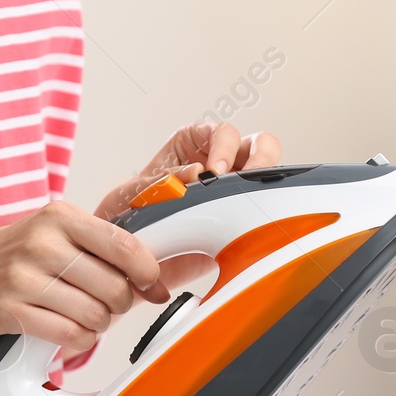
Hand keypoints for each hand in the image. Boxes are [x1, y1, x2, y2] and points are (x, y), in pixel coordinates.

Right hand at [0, 202, 169, 352]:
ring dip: (99, 324)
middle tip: (109, 302)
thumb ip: (101, 249)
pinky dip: (80, 339)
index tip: (151, 284)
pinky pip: (70, 335)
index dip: (147, 271)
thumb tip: (154, 281)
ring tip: (85, 316)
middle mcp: (41, 243)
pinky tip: (72, 331)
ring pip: (95, 314)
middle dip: (121, 303)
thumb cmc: (12, 256)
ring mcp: (22, 278)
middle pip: (113, 285)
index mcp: (59, 217)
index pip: (123, 245)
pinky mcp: (10, 311)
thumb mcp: (53, 233)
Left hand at [94, 121, 283, 221]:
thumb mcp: (134, 192)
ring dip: (268, 181)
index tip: (214, 172)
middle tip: (245, 180)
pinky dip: (267, 213)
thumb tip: (195, 173)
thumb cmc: (127, 218)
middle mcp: (218, 163)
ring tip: (255, 200)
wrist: (130, 262)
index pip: (221, 132)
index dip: (223, 147)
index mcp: (191, 144)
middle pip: (258, 144)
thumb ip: (162, 180)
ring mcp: (233, 191)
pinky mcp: (242, 221)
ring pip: (268, 174)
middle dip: (260, 158)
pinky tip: (253, 225)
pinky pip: (264, 210)